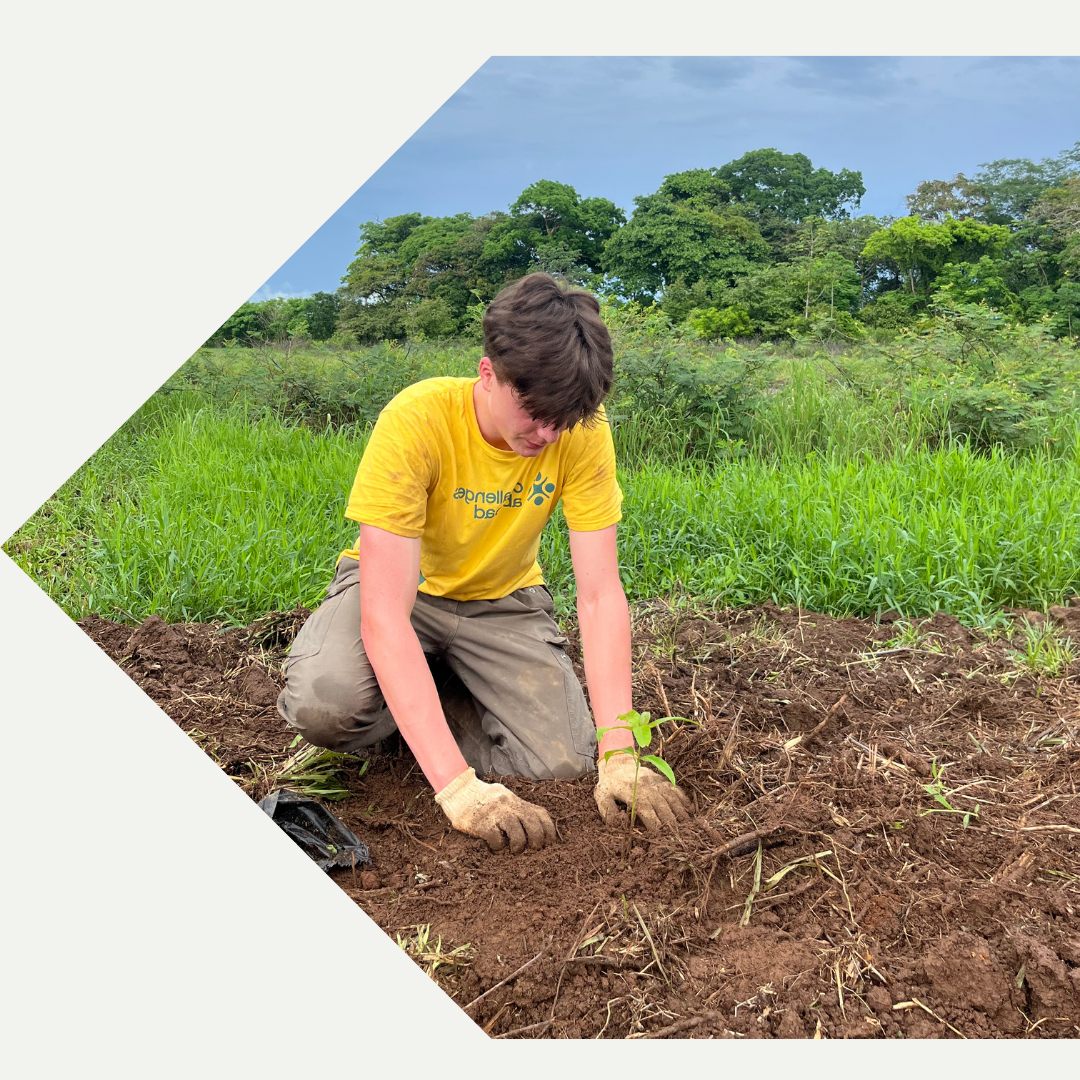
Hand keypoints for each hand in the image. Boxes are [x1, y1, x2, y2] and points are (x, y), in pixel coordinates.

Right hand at [434, 767, 556, 853]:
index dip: (549, 830)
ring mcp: (495, 812)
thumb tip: (533, 828)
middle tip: (533, 849)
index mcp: (516, 800)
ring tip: (514, 850)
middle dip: (537, 840)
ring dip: (519, 845)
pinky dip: (499, 846)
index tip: (550, 842)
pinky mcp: (482, 822)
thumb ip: (517, 809)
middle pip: (532, 823)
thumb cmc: (482, 799)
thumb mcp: (503, 798)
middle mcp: (508, 804)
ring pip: (517, 832)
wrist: (458, 791)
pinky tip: (495, 846)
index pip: (540, 813)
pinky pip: (496, 838)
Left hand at [594, 752, 691, 832]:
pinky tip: (690, 811)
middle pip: (665, 810)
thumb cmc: (610, 784)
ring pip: (674, 800)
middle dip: (673, 826)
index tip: (663, 841)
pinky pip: (677, 790)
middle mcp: (650, 790)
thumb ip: (609, 813)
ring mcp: (658, 784)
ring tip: (688, 828)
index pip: (651, 817)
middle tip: (679, 839)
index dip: (657, 830)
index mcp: (636, 796)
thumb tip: (619, 826)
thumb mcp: (602, 797)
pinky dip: (685, 801)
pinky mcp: (662, 780)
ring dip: (682, 815)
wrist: (617, 762)